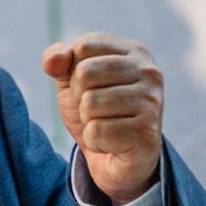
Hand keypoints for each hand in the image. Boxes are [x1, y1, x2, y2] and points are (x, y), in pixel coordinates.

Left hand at [41, 32, 163, 204]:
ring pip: (90, 103)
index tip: (89, 86)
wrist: (114, 159)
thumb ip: (58, 62)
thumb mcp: (71, 81)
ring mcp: (152, 102)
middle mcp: (150, 72)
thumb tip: (53, 60)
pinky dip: (94, 141)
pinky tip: (111, 143)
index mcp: (134, 51)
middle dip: (78, 97)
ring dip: (87, 120)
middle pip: (85, 73)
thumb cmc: (95, 112)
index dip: (73, 70)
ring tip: (105, 125)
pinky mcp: (147, 133)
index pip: (84, 46)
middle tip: (95, 110)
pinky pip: (96, 131)